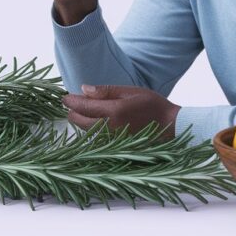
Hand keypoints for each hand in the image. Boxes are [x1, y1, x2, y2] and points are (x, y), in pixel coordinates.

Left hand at [62, 85, 180, 139]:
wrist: (170, 127)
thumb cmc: (152, 105)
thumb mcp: (130, 91)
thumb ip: (105, 91)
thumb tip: (83, 89)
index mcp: (114, 112)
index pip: (83, 107)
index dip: (71, 102)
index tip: (65, 97)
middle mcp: (110, 128)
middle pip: (80, 122)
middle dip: (72, 113)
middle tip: (70, 103)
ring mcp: (112, 140)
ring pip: (87, 132)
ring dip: (80, 121)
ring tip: (81, 111)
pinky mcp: (116, 146)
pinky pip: (96, 138)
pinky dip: (90, 130)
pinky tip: (93, 122)